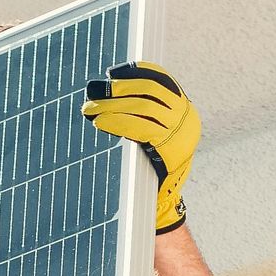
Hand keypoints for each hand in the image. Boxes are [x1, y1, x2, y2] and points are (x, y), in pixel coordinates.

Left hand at [83, 62, 199, 233]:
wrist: (164, 202)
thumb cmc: (151, 167)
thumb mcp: (155, 133)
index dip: (134, 72)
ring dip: (111, 105)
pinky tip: (100, 122)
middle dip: (118, 88)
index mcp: (184, 108)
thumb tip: (110, 87)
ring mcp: (181, 132)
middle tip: (93, 88)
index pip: (160, 79)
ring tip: (88, 107)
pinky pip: (139, 127)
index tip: (112, 73)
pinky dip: (117, 121)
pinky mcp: (171, 148)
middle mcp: (187, 117)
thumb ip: (144, 112)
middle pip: (148, 90)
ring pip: (142, 107)